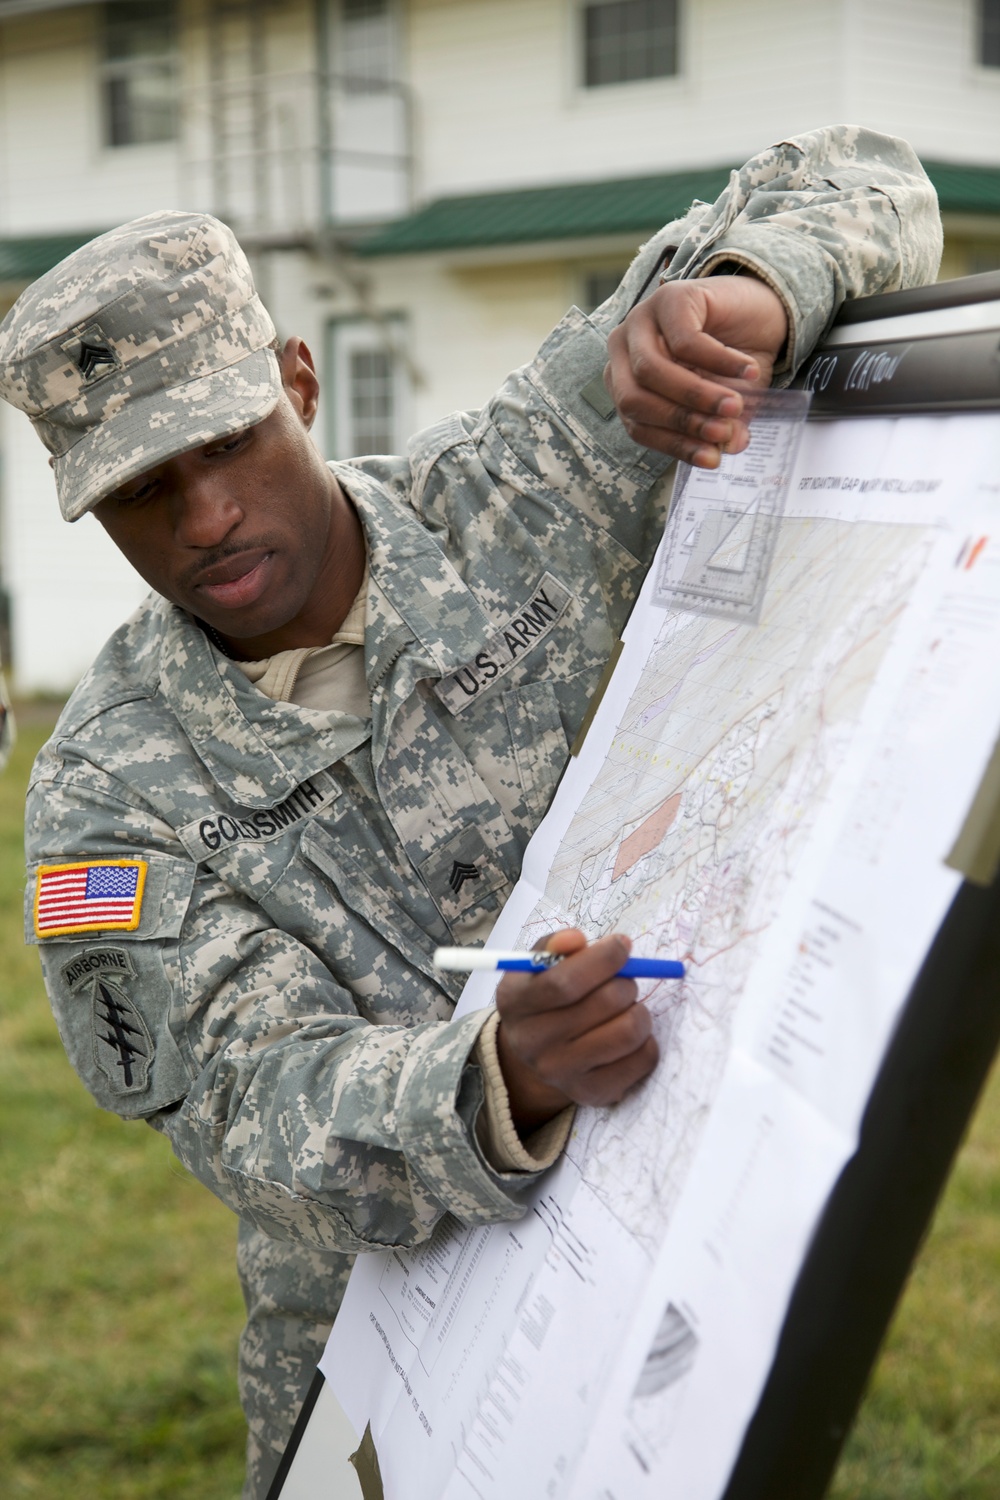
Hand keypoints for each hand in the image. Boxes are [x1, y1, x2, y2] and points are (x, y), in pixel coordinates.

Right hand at [495, 929, 658, 1130]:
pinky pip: (642, 1060)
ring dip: (639, 1010)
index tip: (622, 944)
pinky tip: (630, 1034)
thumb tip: (575, 939)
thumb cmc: (546, 998)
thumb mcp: (538, 966)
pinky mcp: (592, 1093)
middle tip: (624, 981)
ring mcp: (561, 1073)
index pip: (563, 983)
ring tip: (628, 1007)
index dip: (602, 959)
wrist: (538, 1054)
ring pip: (628, 1032)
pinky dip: (648, 1041)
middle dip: (626, 982)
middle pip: (603, 1004)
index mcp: (514, 1002)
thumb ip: (554, 946)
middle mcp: (532, 1042)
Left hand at [604, 276, 788, 467]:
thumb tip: (726, 450)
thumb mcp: (725, 406)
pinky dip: (718, 362)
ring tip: (733, 407)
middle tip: (722, 431)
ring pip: (651, 371)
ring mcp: (642, 320)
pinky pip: (685, 340)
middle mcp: (624, 350)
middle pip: (634, 398)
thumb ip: (720, 429)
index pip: (636, 424)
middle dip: (680, 421)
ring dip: (696, 395)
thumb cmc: (731, 365)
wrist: (761, 312)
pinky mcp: (670, 297)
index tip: (712, 460)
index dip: (674, 444)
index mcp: (626, 382)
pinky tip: (747, 372)